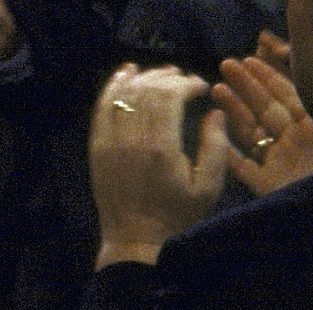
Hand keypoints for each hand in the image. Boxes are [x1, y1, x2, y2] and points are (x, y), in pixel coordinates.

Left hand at [91, 64, 228, 267]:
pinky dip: (113, 87)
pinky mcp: (96, 145)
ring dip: (142, 78)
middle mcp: (131, 139)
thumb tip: (216, 112)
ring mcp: (109, 141)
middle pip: (146, 91)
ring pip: (123, 95)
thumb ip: (216, 147)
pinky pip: (101, 107)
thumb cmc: (177, 215)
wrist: (136, 239)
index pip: (169, 97)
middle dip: (166, 77)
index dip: (186, 84)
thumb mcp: (208, 188)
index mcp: (161, 148)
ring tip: (161, 72)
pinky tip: (125, 74)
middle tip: (184, 77)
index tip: (201, 85)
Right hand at [213, 51, 312, 196]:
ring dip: (233, 110)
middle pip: (267, 110)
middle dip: (247, 86)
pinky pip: (242, 167)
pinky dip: (226, 152)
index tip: (249, 58)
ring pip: (252, 132)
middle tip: (226, 63)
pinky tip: (212, 133)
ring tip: (216, 88)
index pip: (289, 98)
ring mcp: (280, 165)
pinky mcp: (266, 186)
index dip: (269, 77)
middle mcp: (296, 144)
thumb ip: (311, 101)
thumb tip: (307, 70)